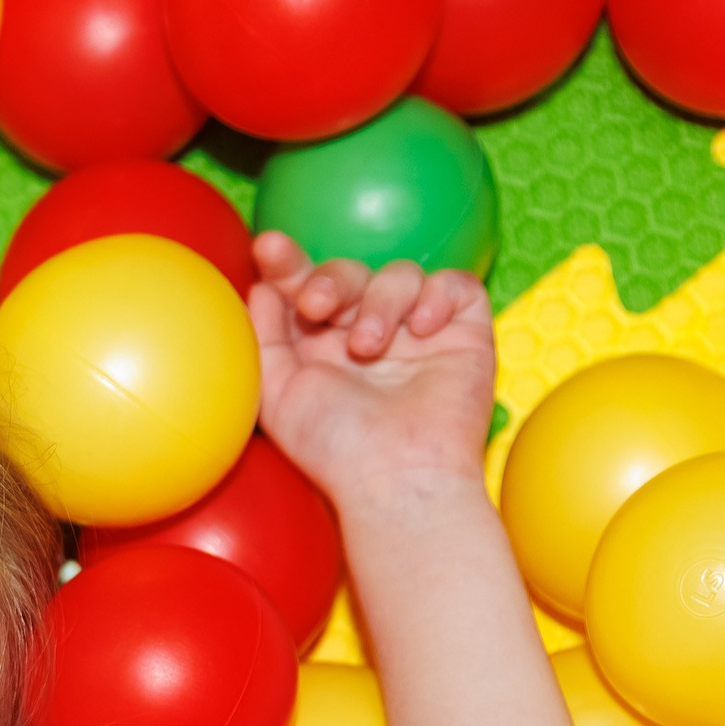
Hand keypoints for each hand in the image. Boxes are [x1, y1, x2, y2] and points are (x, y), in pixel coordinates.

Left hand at [248, 231, 495, 509]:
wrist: (396, 478)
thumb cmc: (333, 446)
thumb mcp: (275, 392)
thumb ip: (264, 336)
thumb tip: (261, 286)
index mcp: (322, 347)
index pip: (304, 289)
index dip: (288, 264)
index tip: (268, 247)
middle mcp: (368, 334)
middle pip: (348, 274)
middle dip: (329, 279)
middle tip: (316, 306)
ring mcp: (416, 332)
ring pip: (398, 274)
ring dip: (379, 301)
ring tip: (370, 347)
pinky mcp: (462, 333)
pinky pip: (455, 285)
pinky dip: (436, 295)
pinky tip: (420, 329)